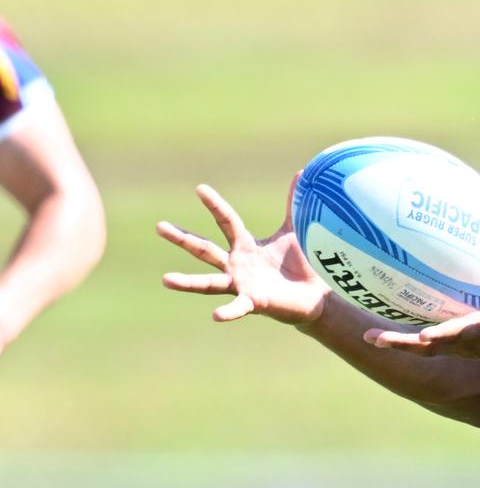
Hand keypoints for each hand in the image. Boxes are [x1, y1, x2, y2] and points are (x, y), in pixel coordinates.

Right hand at [158, 176, 329, 325]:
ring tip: (166, 279)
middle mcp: (236, 264)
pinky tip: (216, 315)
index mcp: (245, 245)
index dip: (214, 205)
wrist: (313, 294)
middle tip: (159, 226)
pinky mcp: (254, 302)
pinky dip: (228, 311)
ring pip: (209, 282)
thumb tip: (302, 172)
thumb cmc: (299, 262)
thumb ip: (293, 205)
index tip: (200, 188)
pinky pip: (238, 307)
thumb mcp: (294, 230)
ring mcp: (241, 285)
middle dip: (182, 238)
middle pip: (204, 249)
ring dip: (187, 282)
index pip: (226, 221)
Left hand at [363, 248, 479, 367]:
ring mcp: (456, 347)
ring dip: (396, 344)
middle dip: (403, 344)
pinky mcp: (452, 345)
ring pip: (422, 350)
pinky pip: (424, 347)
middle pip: (429, 347)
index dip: (443, 335)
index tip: (424, 336)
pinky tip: (384, 333)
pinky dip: (404, 342)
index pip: (460, 334)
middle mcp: (465, 342)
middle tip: (374, 338)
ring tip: (368, 336)